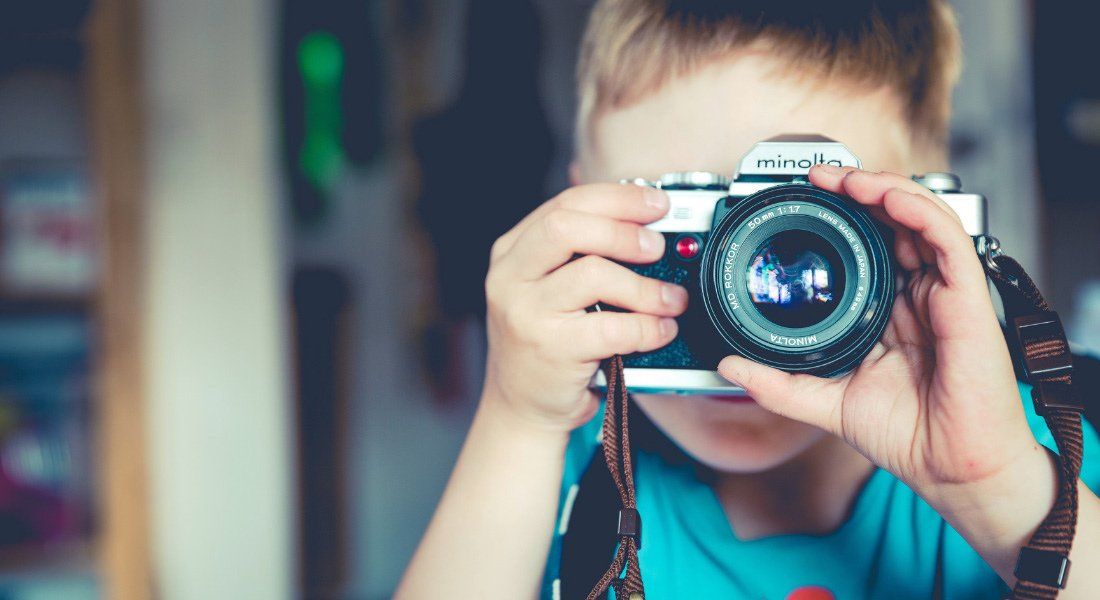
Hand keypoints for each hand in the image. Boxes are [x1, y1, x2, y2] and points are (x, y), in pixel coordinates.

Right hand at [482, 183, 687, 432]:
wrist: (520, 408)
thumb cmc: (545, 343)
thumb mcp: (546, 289)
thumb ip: (580, 254)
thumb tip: (645, 224)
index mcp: (512, 252)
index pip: (565, 204)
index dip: (617, 198)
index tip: (655, 203)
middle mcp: (510, 278)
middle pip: (568, 227)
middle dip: (624, 231)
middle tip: (657, 247)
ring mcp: (526, 314)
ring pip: (594, 275)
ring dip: (645, 286)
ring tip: (670, 299)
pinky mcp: (551, 349)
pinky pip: (612, 327)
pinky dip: (647, 327)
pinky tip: (661, 331)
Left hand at [717, 165, 1044, 500]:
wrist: (951, 469)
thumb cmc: (908, 435)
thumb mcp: (825, 402)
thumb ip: (777, 383)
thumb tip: (728, 365)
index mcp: (891, 310)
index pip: (870, 245)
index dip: (841, 216)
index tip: (803, 200)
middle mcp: (919, 294)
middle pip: (894, 221)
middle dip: (857, 189)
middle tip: (817, 177)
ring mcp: (944, 292)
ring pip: (921, 217)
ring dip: (883, 188)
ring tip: (843, 178)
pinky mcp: (967, 298)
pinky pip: (948, 239)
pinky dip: (917, 210)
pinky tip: (886, 197)